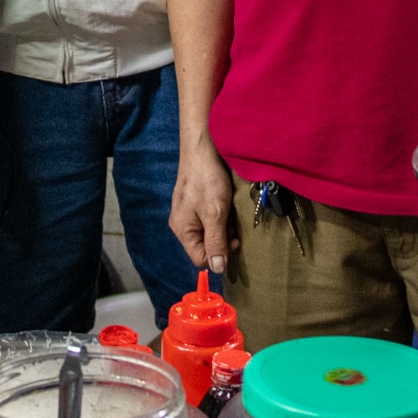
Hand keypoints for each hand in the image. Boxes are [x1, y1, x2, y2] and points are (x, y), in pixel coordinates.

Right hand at [169, 134, 238, 273]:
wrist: (203, 148)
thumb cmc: (207, 180)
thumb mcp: (215, 213)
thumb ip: (216, 242)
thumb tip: (217, 269)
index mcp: (182, 230)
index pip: (201, 259)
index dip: (220, 254)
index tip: (235, 239)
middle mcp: (182, 224)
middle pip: (206, 246)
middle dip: (224, 239)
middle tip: (234, 223)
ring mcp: (188, 213)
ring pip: (210, 232)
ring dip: (224, 226)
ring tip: (230, 210)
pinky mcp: (195, 203)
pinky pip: (210, 219)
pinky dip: (221, 215)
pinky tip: (226, 203)